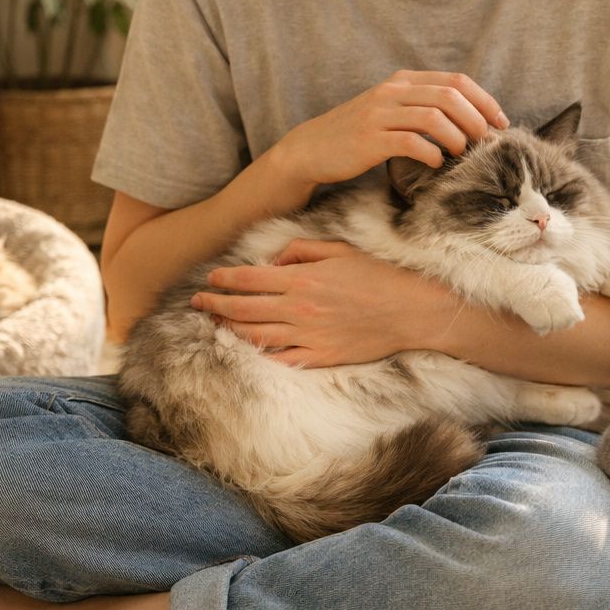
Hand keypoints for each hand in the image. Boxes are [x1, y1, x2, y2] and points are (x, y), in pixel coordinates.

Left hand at [191, 239, 459, 367]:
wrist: (411, 312)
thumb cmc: (378, 277)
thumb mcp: (340, 250)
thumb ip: (301, 250)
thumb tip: (273, 260)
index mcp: (302, 279)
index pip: (249, 278)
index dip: (223, 279)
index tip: (210, 279)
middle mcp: (299, 309)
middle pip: (243, 309)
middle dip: (215, 305)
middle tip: (198, 302)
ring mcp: (308, 336)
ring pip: (255, 335)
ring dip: (229, 329)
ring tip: (215, 324)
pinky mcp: (320, 357)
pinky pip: (281, 359)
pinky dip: (260, 354)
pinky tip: (248, 349)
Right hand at [274, 70, 508, 188]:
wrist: (312, 149)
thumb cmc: (358, 135)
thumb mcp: (390, 110)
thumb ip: (422, 107)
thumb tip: (470, 120)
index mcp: (402, 81)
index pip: (456, 81)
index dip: (484, 101)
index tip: (499, 123)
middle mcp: (392, 91)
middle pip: (450, 96)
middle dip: (476, 120)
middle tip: (484, 143)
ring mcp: (380, 114)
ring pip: (435, 116)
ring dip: (457, 137)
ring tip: (461, 153)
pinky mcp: (370, 139)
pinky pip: (413, 142)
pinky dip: (432, 154)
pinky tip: (435, 164)